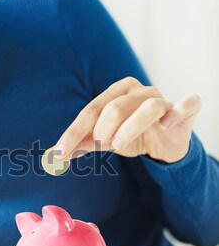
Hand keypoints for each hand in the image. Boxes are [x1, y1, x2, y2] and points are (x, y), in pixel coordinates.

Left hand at [53, 77, 201, 163]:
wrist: (164, 143)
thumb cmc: (132, 135)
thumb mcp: (105, 140)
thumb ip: (84, 143)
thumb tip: (57, 154)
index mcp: (116, 92)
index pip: (90, 111)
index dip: (74, 132)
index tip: (60, 152)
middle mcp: (138, 91)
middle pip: (115, 107)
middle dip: (103, 130)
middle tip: (102, 145)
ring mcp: (163, 98)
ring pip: (148, 107)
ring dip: (131, 127)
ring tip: (119, 144)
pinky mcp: (186, 109)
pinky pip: (187, 104)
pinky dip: (178, 111)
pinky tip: (166, 124)